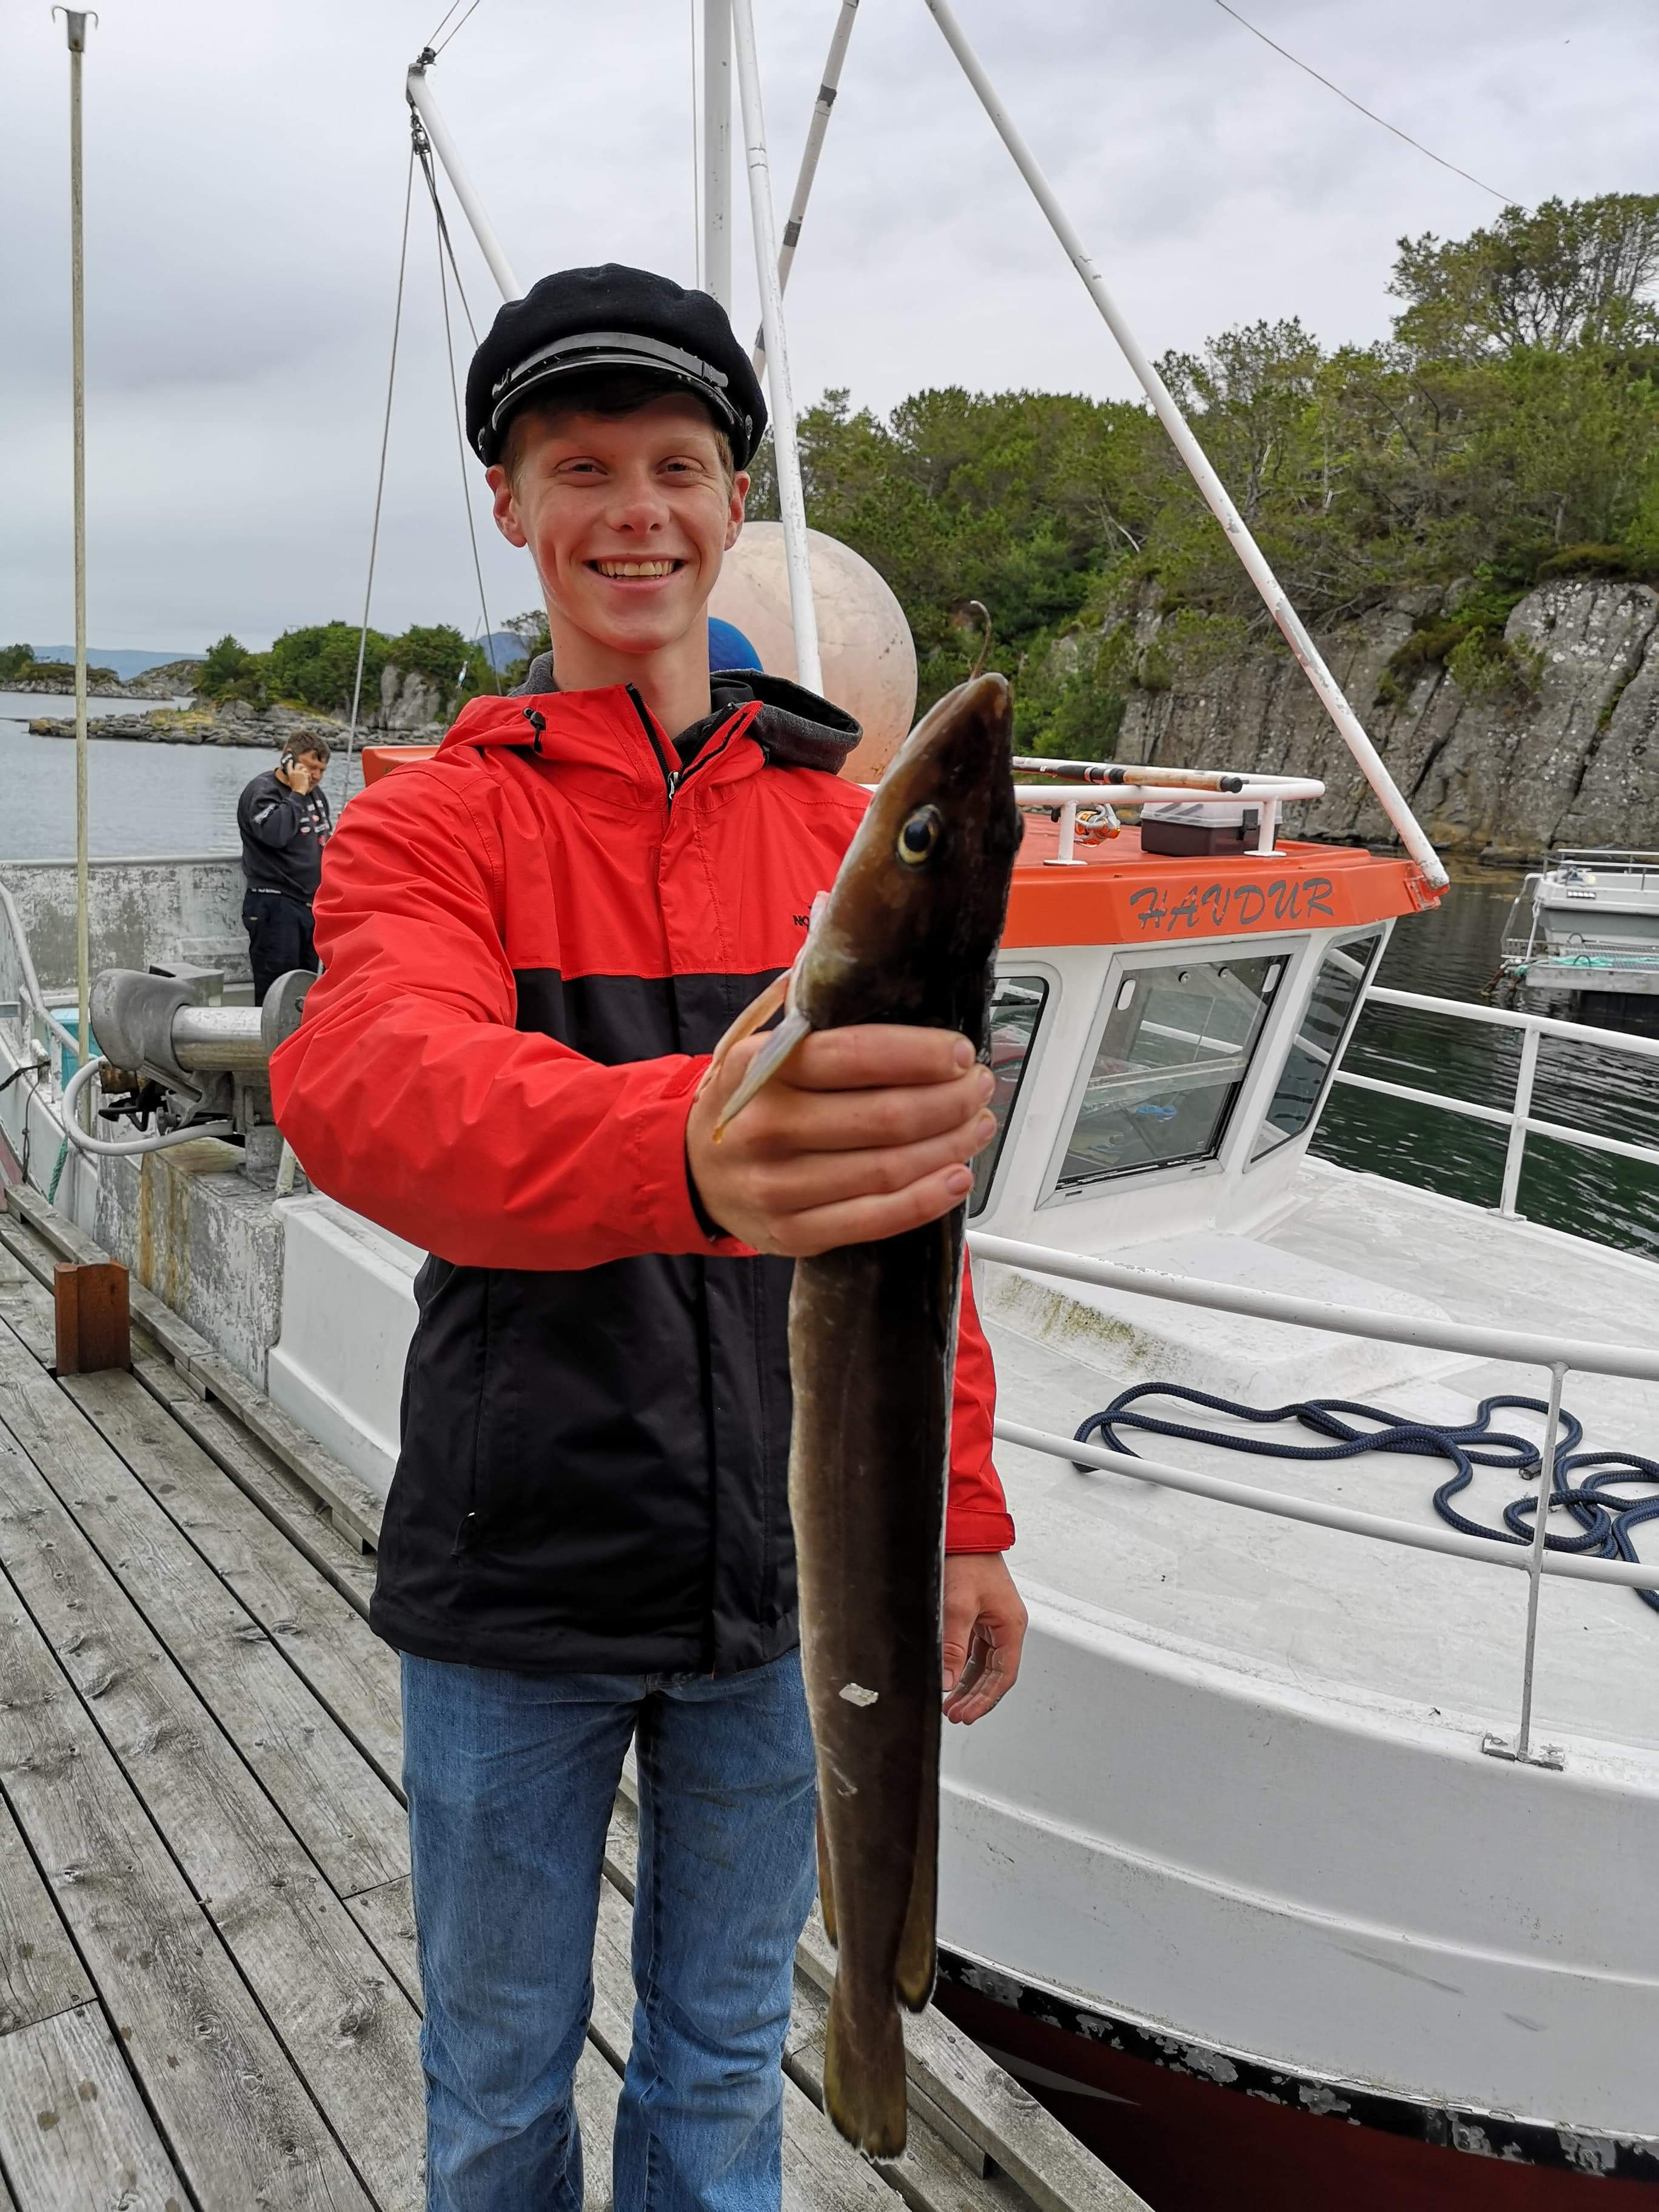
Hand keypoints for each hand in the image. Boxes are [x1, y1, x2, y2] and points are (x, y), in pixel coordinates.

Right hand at [278, 759, 315, 793]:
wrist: (298, 792)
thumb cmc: (296, 788)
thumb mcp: (291, 781)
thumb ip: (294, 775)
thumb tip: (296, 772)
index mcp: (290, 773)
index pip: (289, 765)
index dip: (290, 762)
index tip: (291, 760)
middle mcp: (294, 772)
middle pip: (298, 764)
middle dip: (302, 765)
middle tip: (304, 767)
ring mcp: (300, 773)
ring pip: (305, 769)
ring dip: (307, 773)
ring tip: (307, 778)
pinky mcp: (305, 775)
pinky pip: (309, 774)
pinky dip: (309, 778)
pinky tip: (308, 781)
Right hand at [687, 1024, 996, 1258]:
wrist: (692, 1173)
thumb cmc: (748, 1102)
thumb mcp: (758, 1045)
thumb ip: (810, 1010)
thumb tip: (874, 961)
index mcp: (758, 1068)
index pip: (853, 1055)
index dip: (919, 1054)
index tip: (959, 1052)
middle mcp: (765, 1127)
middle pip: (884, 1117)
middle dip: (950, 1100)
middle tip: (978, 1087)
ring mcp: (777, 1186)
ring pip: (888, 1168)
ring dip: (950, 1145)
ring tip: (976, 1125)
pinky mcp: (793, 1233)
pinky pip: (875, 1219)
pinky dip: (927, 1199)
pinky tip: (957, 1177)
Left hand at [941, 1553, 1026, 1724]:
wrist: (965, 1531)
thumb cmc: (968, 1561)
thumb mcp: (958, 1606)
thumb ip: (954, 1647)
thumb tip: (948, 1681)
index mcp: (1011, 1625)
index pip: (1003, 1676)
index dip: (985, 1699)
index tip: (967, 1715)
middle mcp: (1006, 1626)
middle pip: (994, 1674)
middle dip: (975, 1697)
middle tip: (955, 1715)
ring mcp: (993, 1622)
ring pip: (983, 1666)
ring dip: (968, 1686)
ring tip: (951, 1705)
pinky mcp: (980, 1617)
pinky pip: (974, 1651)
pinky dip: (963, 1668)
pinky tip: (951, 1679)